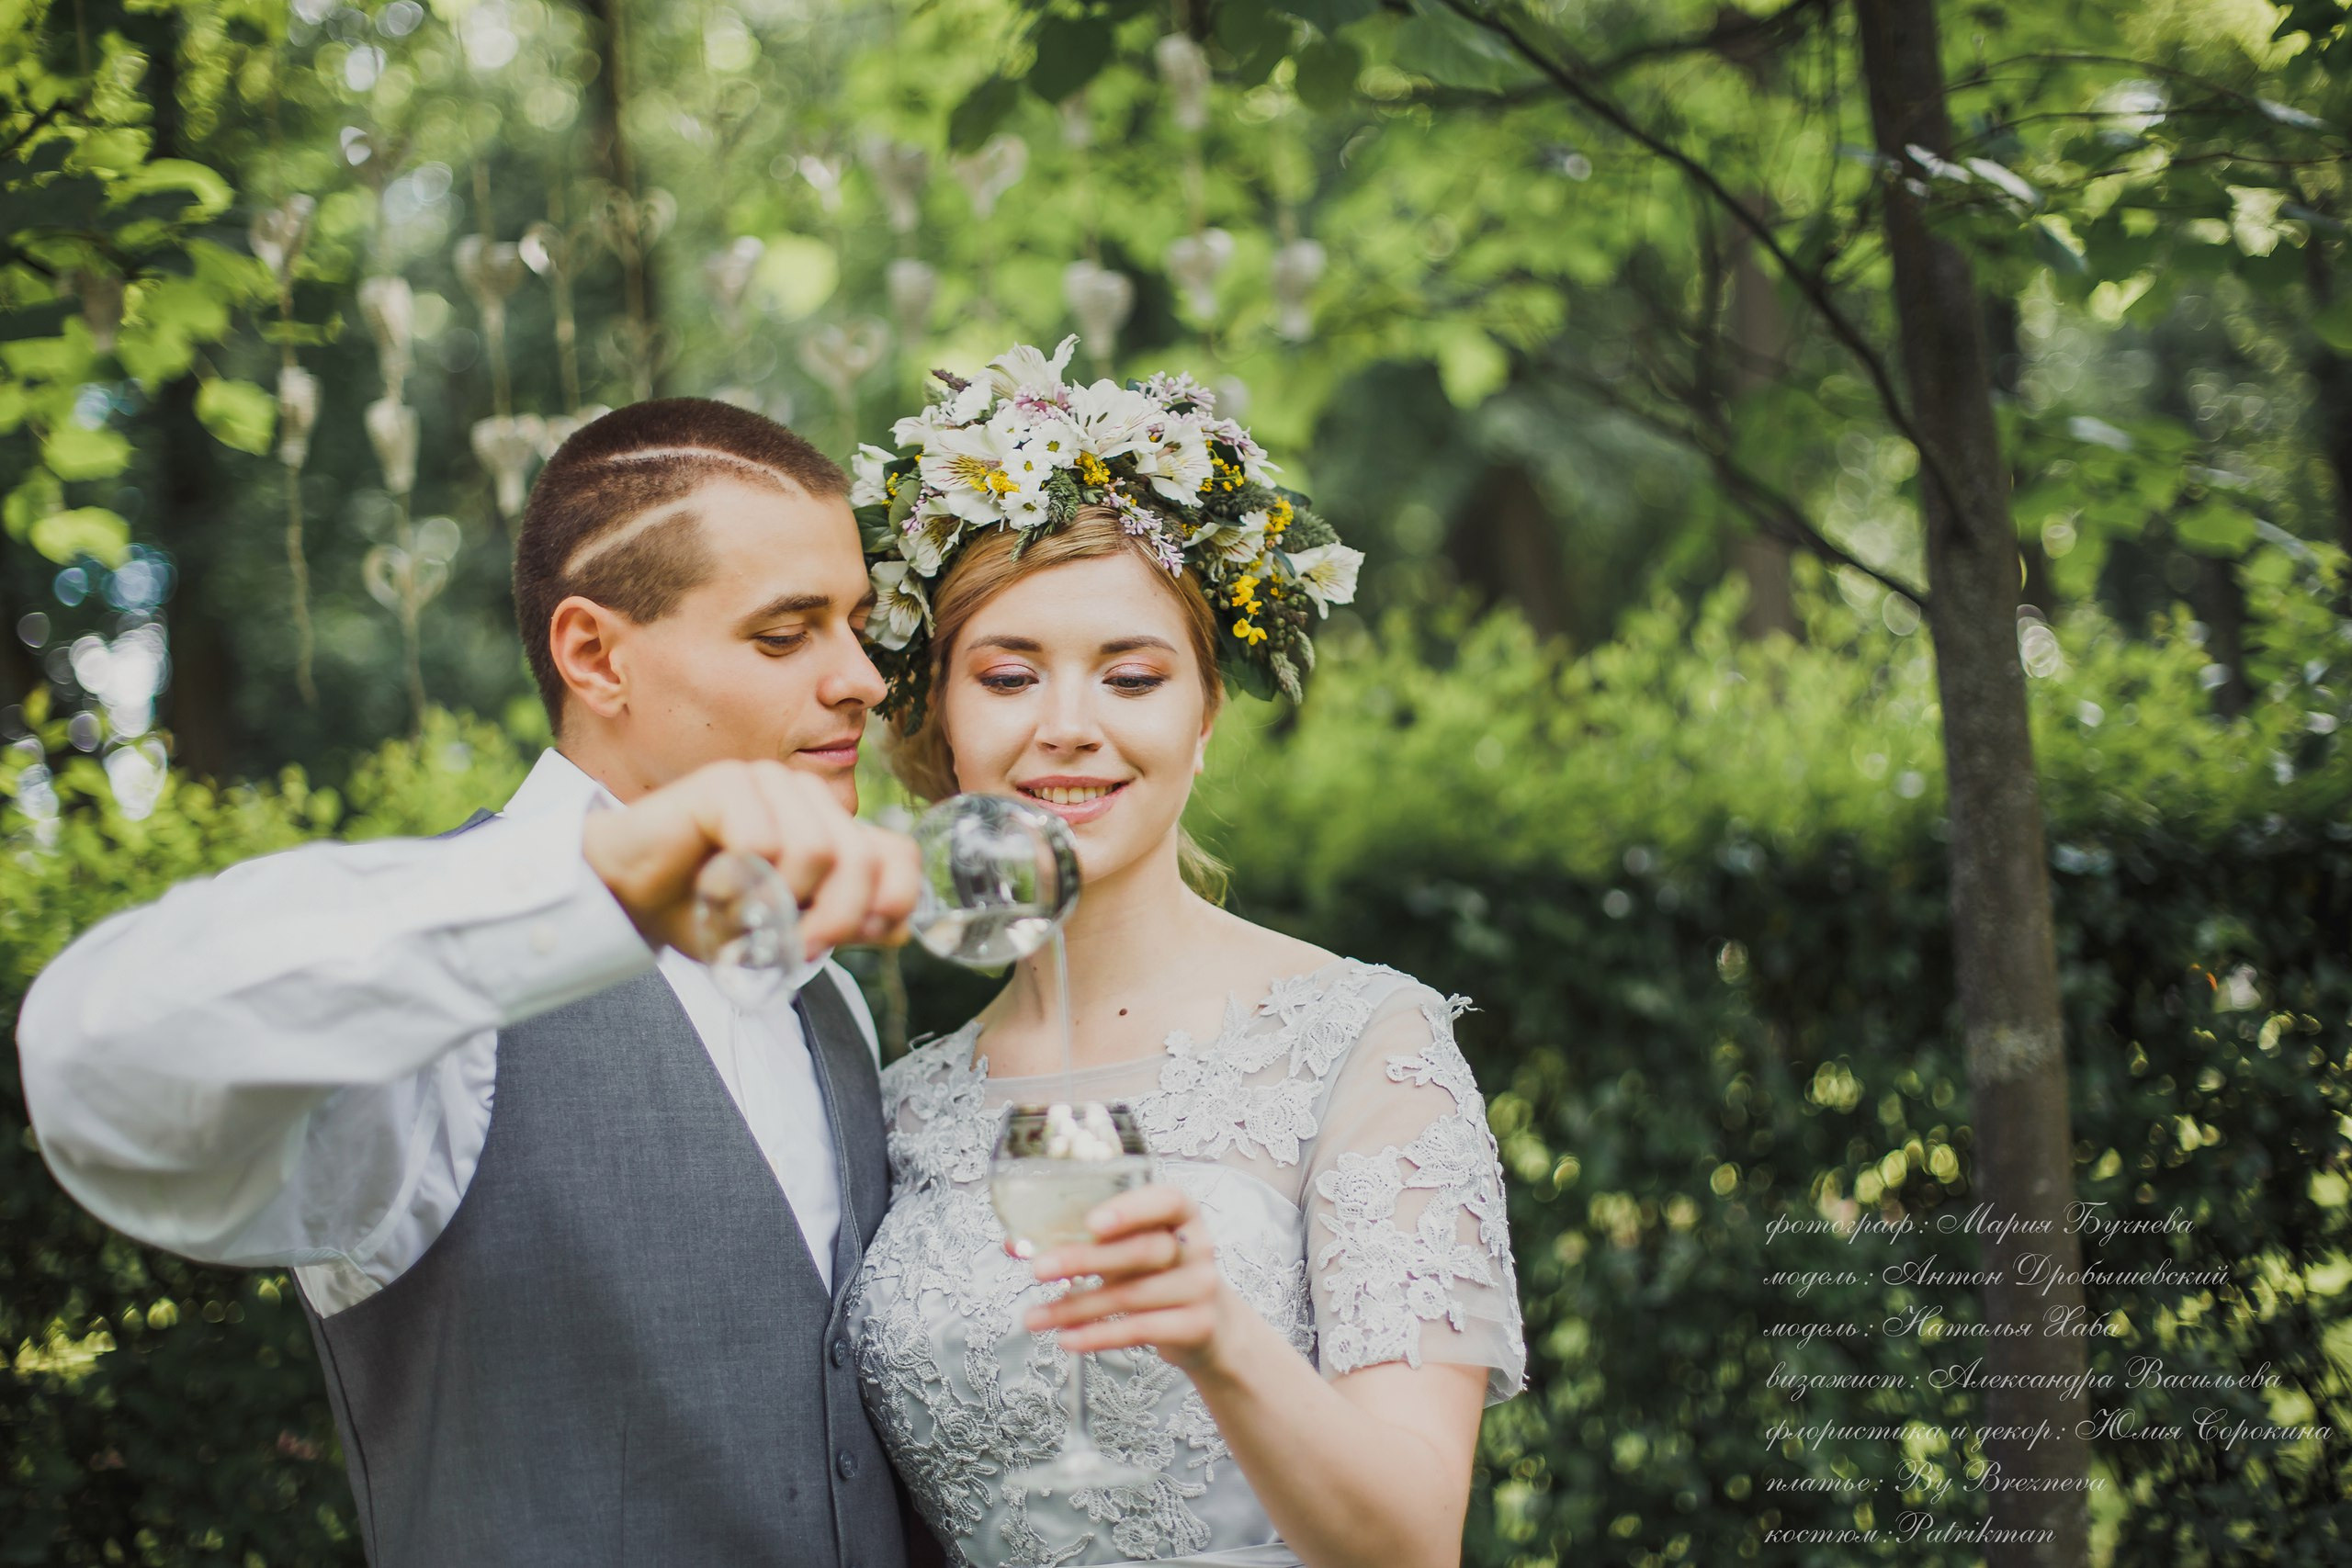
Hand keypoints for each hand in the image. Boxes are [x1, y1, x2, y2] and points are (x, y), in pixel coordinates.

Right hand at [580, 758, 919, 960]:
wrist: (623, 897)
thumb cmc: (699, 909)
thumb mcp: (780, 930)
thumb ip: (840, 924)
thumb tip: (902, 928)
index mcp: (828, 826)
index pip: (898, 855)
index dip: (892, 902)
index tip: (854, 940)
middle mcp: (806, 797)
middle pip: (861, 860)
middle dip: (834, 919)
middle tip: (793, 950)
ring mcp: (768, 783)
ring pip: (818, 851)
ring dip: (778, 902)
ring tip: (739, 913)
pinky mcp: (727, 782)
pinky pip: (764, 840)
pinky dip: (740, 882)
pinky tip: (711, 888)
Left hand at [1021, 1183, 1234, 1374]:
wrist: (1209, 1326)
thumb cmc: (1156, 1275)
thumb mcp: (1128, 1250)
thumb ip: (1082, 1242)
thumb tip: (1015, 1244)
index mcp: (1182, 1214)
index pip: (1167, 1200)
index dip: (1130, 1209)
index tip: (1091, 1223)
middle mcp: (1197, 1246)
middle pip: (1142, 1250)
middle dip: (1085, 1260)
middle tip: (1038, 1269)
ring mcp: (1201, 1287)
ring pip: (1131, 1296)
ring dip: (1076, 1307)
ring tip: (1035, 1318)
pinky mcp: (1195, 1326)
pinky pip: (1140, 1330)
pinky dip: (1098, 1336)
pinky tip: (1068, 1339)